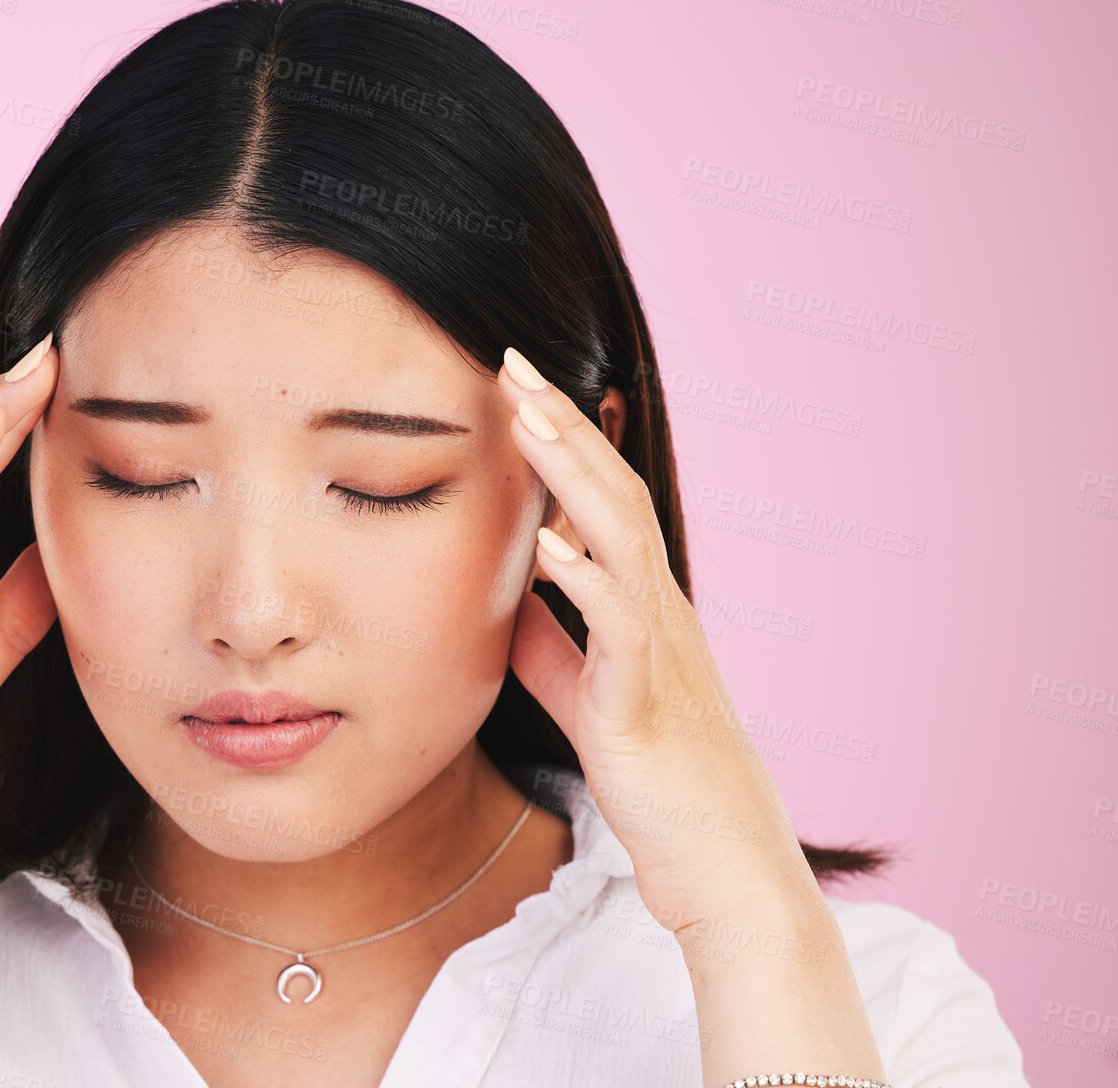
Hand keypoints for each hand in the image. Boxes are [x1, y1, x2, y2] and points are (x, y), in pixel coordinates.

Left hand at [497, 346, 818, 936]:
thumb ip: (554, 645)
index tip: (514, 385)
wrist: (722, 868)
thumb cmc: (659, 784)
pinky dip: (584, 581)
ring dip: (575, 476)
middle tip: (514, 362)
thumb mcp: (588, 697)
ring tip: (528, 419)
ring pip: (624, 541)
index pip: (603, 502)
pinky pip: (619, 631)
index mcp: (643, 608)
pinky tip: (545, 544)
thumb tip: (510, 596)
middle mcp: (660, 614)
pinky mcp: (645, 707)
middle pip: (615, 497)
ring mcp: (660, 654)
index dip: (562, 441)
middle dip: (565, 427)